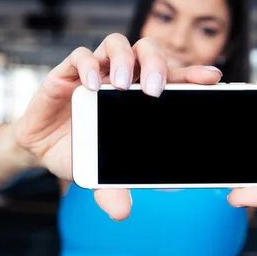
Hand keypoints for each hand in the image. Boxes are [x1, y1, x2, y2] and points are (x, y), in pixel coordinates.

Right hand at [13, 33, 222, 220]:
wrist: (45, 148)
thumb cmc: (85, 152)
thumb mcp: (102, 172)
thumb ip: (113, 187)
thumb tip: (121, 212)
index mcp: (140, 96)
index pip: (172, 77)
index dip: (193, 75)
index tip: (211, 79)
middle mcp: (121, 78)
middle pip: (147, 50)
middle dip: (157, 64)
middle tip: (156, 90)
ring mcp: (96, 72)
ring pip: (117, 43)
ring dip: (125, 60)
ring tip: (125, 86)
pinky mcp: (67, 73)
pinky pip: (80, 56)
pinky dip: (88, 65)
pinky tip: (92, 85)